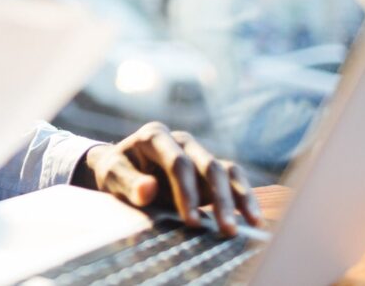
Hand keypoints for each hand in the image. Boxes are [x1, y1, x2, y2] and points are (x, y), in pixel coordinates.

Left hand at [74, 122, 261, 235]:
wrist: (121, 169)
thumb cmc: (115, 171)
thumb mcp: (111, 175)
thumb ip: (128, 182)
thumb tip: (148, 189)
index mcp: (154, 136)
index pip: (178, 163)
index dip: (186, 192)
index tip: (190, 221)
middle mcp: (181, 141)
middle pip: (208, 165)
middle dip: (219, 199)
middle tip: (226, 229)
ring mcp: (197, 153)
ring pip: (225, 170)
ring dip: (239, 197)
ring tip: (252, 223)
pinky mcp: (207, 169)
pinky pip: (232, 178)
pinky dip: (244, 195)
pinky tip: (253, 217)